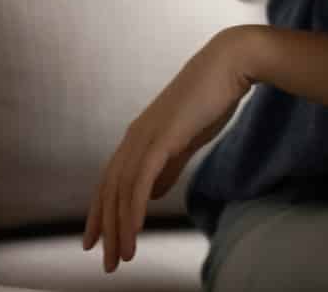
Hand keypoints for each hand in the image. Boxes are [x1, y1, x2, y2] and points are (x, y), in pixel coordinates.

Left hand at [82, 27, 254, 272]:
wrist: (230, 64)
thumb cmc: (213, 96)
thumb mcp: (187, 138)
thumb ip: (169, 165)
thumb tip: (152, 192)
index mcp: (139, 136)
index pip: (111, 181)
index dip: (102, 212)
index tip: (97, 241)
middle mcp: (134, 136)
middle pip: (109, 191)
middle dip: (106, 229)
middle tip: (107, 262)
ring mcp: (145, 137)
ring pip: (121, 191)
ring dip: (119, 227)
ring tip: (122, 257)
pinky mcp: (160, 139)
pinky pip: (139, 183)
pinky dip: (132, 211)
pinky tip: (132, 232)